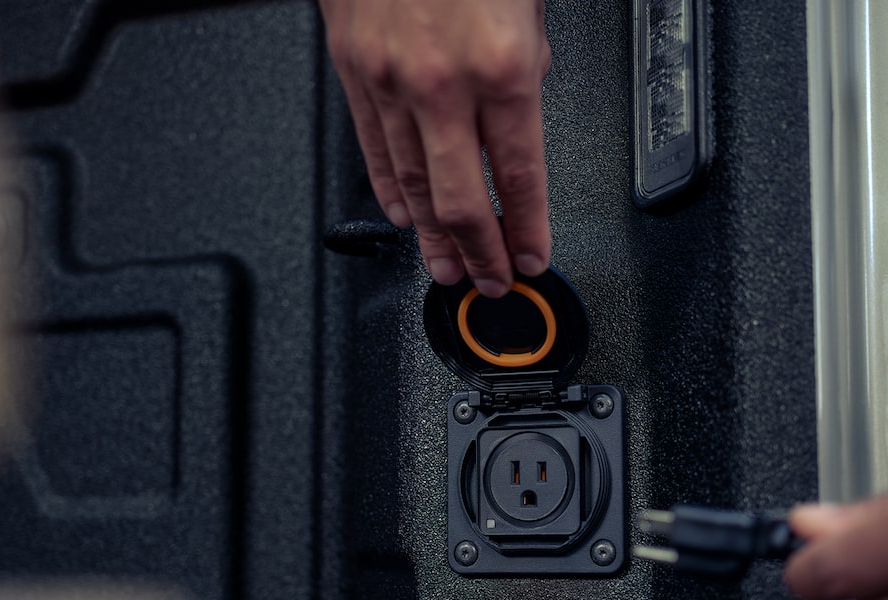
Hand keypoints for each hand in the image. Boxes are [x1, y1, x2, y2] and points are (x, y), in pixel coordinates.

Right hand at [319, 0, 551, 297]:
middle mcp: (444, 83)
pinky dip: (389, 192)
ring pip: (412, 185)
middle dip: (483, 253)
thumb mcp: (528, 0)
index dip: (530, 229)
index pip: (521, 176)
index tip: (534, 258)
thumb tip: (522, 111)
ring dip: (434, 237)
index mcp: (503, 64)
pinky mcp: (353, 72)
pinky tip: (402, 217)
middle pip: (463, 199)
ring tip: (448, 269)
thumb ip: (529, 62)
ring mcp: (390, 81)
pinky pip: (372, 150)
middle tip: (493, 284)